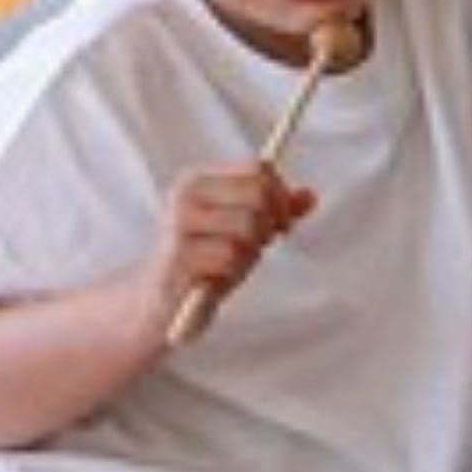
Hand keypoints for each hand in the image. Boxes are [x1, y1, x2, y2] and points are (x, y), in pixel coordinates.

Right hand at [158, 159, 314, 322]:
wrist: (161, 302)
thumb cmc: (208, 261)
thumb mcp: (245, 232)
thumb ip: (277, 212)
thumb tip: (311, 196)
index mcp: (198, 181)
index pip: (257, 169)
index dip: (281, 195)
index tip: (282, 221)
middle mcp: (185, 195)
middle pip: (258, 193)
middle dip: (271, 222)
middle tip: (262, 243)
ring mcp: (179, 224)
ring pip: (249, 225)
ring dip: (251, 250)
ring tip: (233, 262)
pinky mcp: (179, 256)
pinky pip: (232, 255)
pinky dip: (234, 270)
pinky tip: (218, 276)